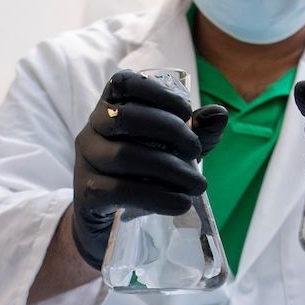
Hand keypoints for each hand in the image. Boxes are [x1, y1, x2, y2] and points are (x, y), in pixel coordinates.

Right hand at [71, 70, 229, 269]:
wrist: (109, 221)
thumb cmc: (144, 174)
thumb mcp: (174, 148)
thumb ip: (196, 130)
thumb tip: (219, 113)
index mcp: (111, 108)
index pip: (123, 83)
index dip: (156, 92)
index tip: (186, 112)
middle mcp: (92, 129)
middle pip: (125, 117)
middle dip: (168, 130)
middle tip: (195, 151)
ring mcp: (86, 160)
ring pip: (124, 155)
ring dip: (170, 168)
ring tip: (197, 184)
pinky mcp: (86, 192)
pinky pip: (119, 190)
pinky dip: (156, 197)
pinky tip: (180, 203)